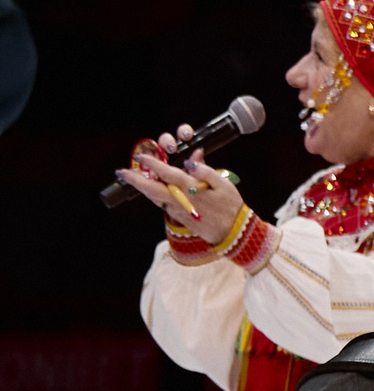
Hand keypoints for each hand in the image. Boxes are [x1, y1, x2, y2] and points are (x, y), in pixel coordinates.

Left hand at [116, 130, 247, 247]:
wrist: (233, 234)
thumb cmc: (231, 207)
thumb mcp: (224, 185)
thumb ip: (206, 171)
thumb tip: (191, 160)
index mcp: (191, 188)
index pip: (167, 173)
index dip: (153, 164)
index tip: (142, 156)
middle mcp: (180, 199)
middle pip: (152, 188)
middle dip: (135, 180)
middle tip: (122, 172)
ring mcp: (178, 210)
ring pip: (155, 197)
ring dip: (142, 187)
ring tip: (132, 178)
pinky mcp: (179, 217)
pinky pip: (163, 204)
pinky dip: (154, 195)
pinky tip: (151, 190)